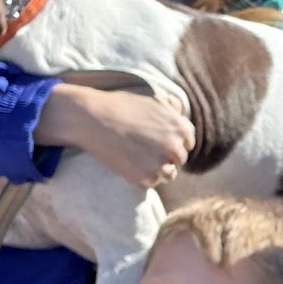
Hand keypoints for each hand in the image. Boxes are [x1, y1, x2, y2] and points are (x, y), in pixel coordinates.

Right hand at [39, 84, 193, 189]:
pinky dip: (143, 177)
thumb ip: (172, 109)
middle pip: (180, 159)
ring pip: (169, 174)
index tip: (162, 141)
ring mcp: (160, 165)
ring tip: (140, 159)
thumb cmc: (120, 106)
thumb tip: (181, 113)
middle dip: (167, 156)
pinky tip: (130, 165)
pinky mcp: (145, 179)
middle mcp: (174, 147)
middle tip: (148, 151)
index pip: (188, 141)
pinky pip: (152, 183)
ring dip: (158, 169)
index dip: (175, 141)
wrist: (93, 120)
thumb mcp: (152, 100)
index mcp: (180, 127)